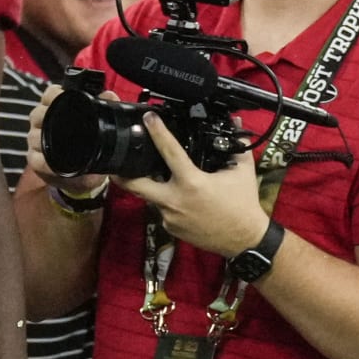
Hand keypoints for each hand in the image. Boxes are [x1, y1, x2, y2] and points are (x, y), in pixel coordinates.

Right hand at [26, 82, 113, 194]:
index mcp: (55, 111)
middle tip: (63, 121)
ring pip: (34, 136)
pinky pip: (37, 159)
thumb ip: (103, 108)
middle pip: (37, 114)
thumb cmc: (87, 149)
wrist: (82, 178)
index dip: (53, 94)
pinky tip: (56, 165)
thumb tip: (109, 95)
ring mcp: (36, 143)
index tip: (62, 95)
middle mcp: (42, 125)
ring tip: (62, 146)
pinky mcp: (35, 161)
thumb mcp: (97, 127)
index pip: (48, 96)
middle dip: (46, 115)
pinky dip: (46, 162)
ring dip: (45, 140)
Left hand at [114, 113, 268, 258]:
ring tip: (159, 178)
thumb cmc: (243, 204)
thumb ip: (237, 146)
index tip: (147, 118)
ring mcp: (169, 216)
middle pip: (135, 185)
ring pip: (151, 197)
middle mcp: (174, 199)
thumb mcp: (242, 172)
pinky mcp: (170, 228)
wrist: (245, 240)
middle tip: (114, 163)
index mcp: (191, 182)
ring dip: (153, 187)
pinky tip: (181, 200)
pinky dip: (168, 203)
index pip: (169, 151)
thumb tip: (235, 125)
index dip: (157, 131)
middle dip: (120, 174)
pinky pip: (163, 211)